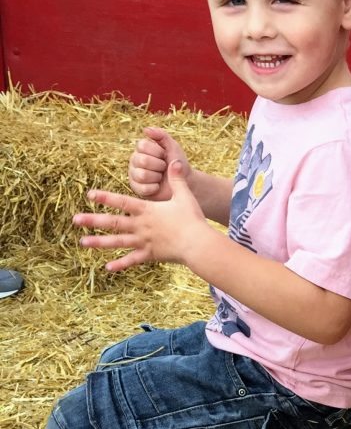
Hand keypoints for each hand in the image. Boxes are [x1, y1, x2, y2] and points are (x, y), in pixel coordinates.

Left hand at [75, 160, 208, 271]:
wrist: (198, 243)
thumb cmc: (192, 219)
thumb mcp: (185, 196)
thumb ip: (177, 180)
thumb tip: (174, 161)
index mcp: (148, 211)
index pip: (123, 202)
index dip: (106, 198)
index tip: (90, 194)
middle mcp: (141, 226)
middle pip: (114, 223)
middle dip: (93, 221)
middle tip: (75, 220)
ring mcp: (144, 242)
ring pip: (118, 242)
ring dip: (99, 242)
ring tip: (83, 242)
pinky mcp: (150, 255)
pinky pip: (132, 260)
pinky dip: (120, 264)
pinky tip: (107, 267)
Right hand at [128, 127, 191, 200]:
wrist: (184, 182)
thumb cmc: (177, 163)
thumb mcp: (172, 146)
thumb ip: (161, 135)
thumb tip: (145, 129)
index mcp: (141, 149)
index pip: (142, 145)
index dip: (157, 151)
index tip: (164, 155)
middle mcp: (134, 160)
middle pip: (142, 160)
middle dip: (159, 165)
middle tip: (164, 167)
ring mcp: (134, 175)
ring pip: (142, 175)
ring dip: (157, 177)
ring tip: (161, 176)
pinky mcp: (137, 189)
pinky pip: (144, 188)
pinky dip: (155, 187)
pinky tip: (158, 186)